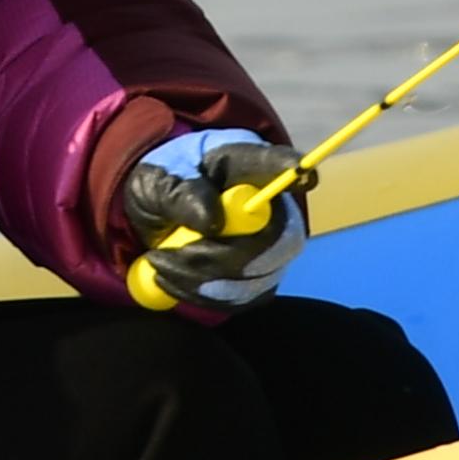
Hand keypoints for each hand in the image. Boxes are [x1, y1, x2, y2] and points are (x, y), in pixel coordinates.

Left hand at [122, 128, 307, 310]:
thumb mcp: (154, 181)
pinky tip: (174, 279)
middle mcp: (268, 202)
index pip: (276, 164)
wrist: (156, 216)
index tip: (304, 178)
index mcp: (242, 162)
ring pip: (258, 273)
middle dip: (219, 255)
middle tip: (168, 254)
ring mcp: (272, 242)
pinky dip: (205, 295)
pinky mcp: (262, 276)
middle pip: (276, 235)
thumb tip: (212, 220)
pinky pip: (245, 297)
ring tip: (161, 263)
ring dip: (203, 279)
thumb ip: (180, 194)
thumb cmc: (160, 185)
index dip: (292, 172)